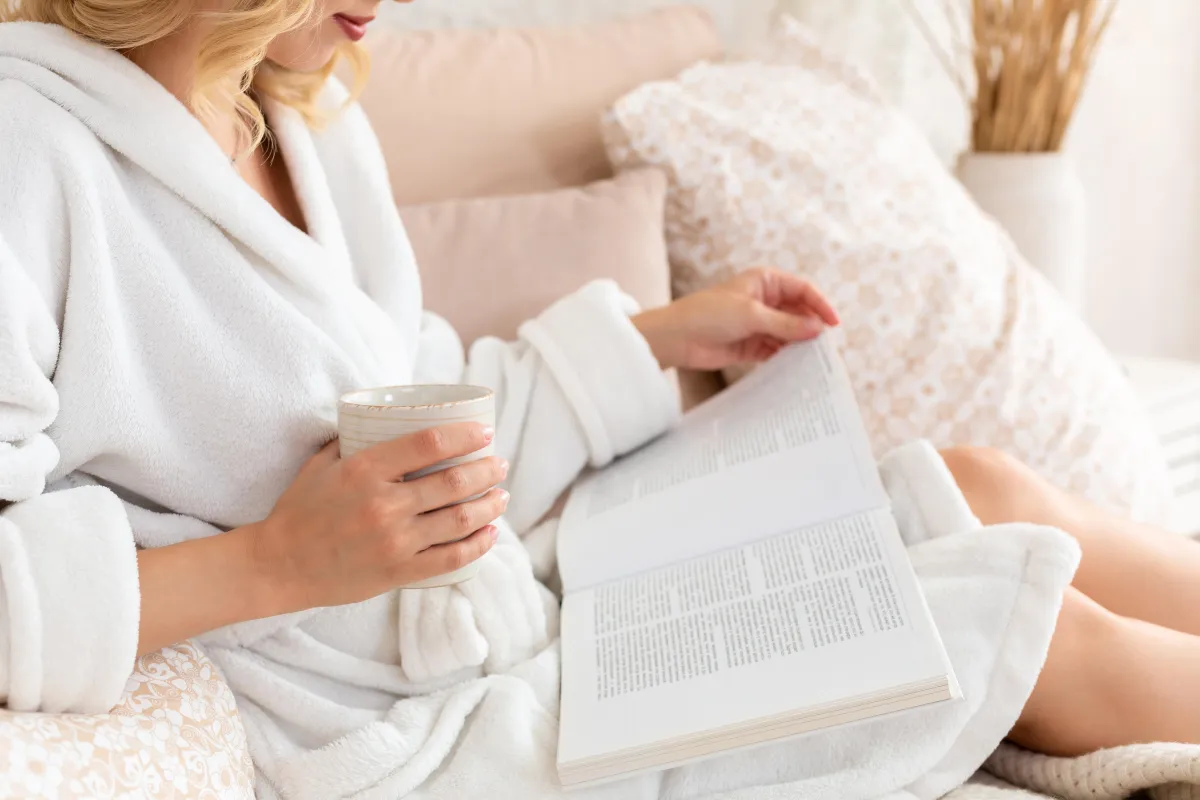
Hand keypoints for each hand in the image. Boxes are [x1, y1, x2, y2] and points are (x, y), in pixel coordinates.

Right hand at [247, 423, 509, 614]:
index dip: (464, 436)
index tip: (484, 434)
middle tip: (500, 465)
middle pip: (453, 482)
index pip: (429, 443)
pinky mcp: (397, 571)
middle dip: (487, 471)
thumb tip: (386, 418)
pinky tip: (491, 534)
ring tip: (502, 496)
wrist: (278, 565)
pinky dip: (478, 545)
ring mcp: (393, 541)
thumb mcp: (321, 464)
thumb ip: (352, 440)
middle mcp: (383, 504)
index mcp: (364, 469)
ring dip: (490, 506)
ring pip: (460, 519)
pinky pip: (451, 558)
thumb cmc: (299, 510)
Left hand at [632, 268, 839, 370]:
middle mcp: (765, 300)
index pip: (802, 289)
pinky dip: (786, 356)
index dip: (820, 305)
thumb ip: (785, 324)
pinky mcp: (751, 344)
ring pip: (789, 332)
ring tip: (813, 359)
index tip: (833, 324)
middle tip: (824, 346)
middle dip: (811, 327)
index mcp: (765, 281)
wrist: (676, 337)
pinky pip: (776, 349)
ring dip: (799, 344)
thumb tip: (817, 329)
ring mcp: (759, 323)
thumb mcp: (752, 316)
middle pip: (798, 312)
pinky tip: (796, 366)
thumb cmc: (709, 314)